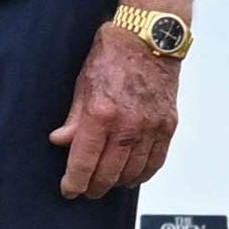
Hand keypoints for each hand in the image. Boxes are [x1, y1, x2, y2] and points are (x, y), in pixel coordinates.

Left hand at [50, 25, 177, 198]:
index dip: (74, 182)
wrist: (149, 38)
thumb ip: (74, 119)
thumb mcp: (83, 84)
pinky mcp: (168, 125)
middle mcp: (127, 125)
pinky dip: (143, 174)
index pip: (84, 161)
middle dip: (94, 187)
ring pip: (133, 172)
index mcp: (101, 114)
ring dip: (117, 182)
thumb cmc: (113, 56)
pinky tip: (132, 176)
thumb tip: (60, 142)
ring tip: (107, 183)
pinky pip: (156, 161)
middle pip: (108, 173)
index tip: (69, 190)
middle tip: (86, 190)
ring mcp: (151, 127)